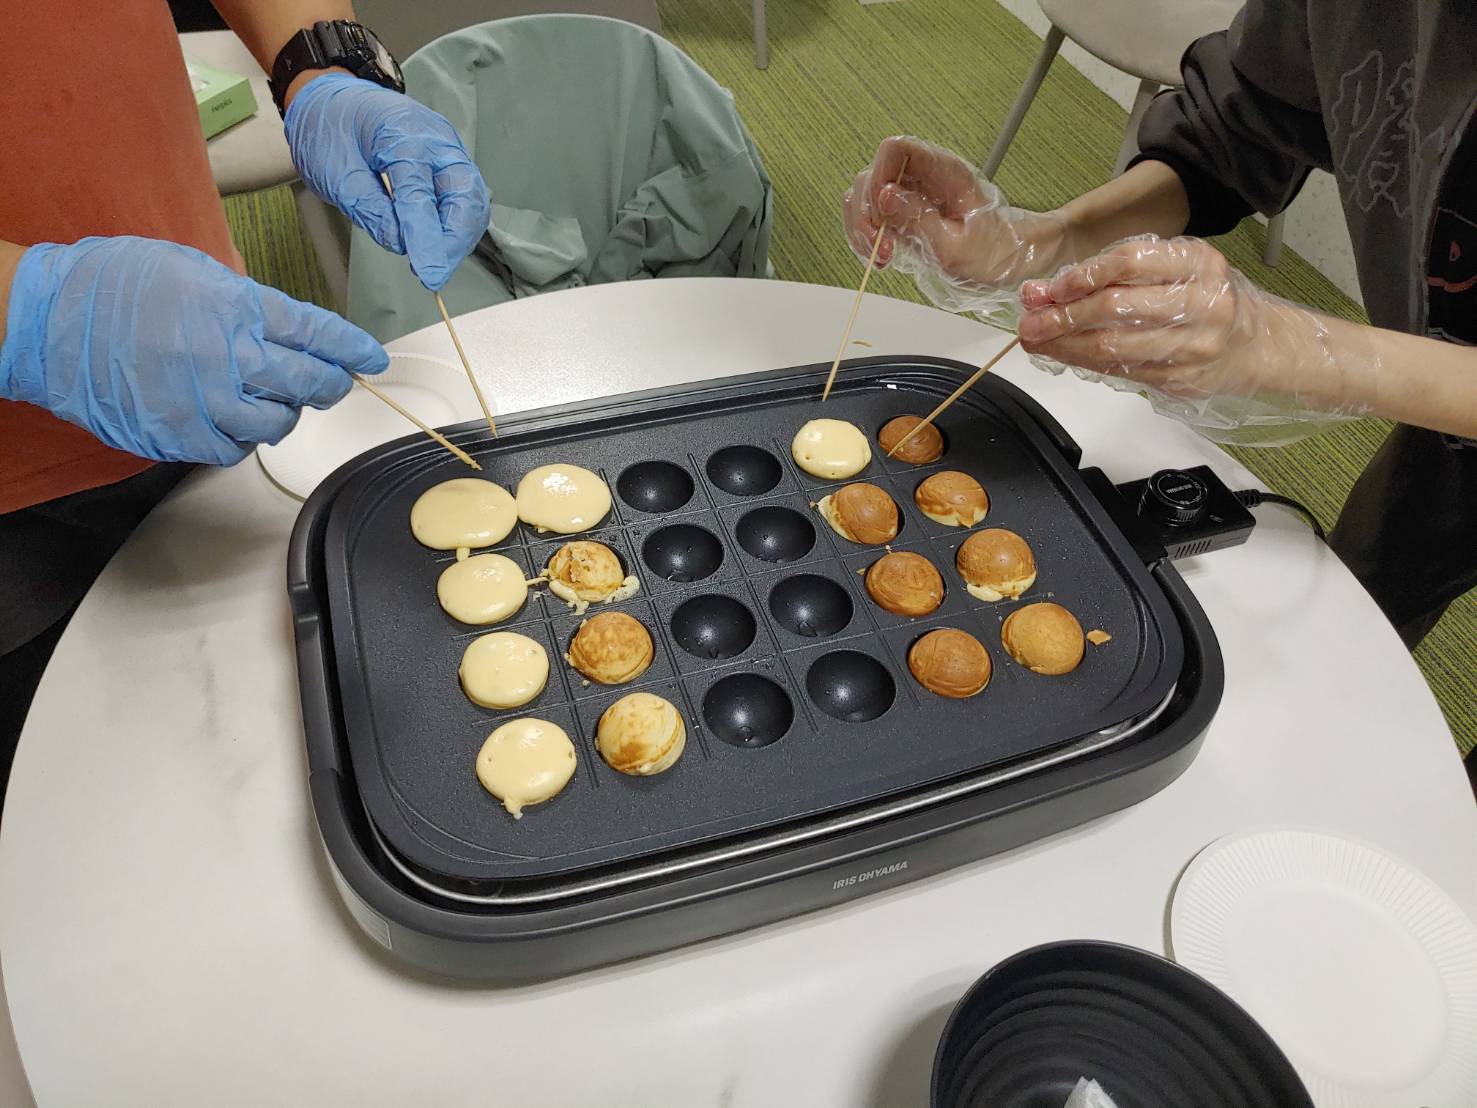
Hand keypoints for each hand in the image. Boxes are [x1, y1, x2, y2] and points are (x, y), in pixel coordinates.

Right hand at [0, 236, 387, 464]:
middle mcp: (226, 357)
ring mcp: (203, 402)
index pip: (316, 333)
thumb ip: (245, 302)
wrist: (45, 322)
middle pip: (307, 382)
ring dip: (283, 412)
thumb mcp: (192, 270)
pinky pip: (233, 447)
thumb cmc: (110, 286)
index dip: (351, 349)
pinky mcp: (179, 435)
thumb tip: (285, 326)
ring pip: (276, 422)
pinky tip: (228, 416)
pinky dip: (240, 435)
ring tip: (267, 396)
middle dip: (330, 384)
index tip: (371, 359)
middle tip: (332, 382)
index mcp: (234, 309)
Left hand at [285, 73, 489, 290]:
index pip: (420, 192)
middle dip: (454, 241)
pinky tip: (436, 245)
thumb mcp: (336, 173)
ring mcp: (447, 149)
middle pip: (464, 196)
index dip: (425, 237)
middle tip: (433, 273)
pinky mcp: (448, 162)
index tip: (427, 273)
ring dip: (458, 237)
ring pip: (471, 200)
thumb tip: (402, 245)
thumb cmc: (328, 131)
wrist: (330, 100)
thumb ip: (371, 209)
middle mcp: (435, 138)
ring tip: (433, 263)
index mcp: (401, 132)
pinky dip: (454, 226)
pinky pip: (463, 198)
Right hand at [841, 136, 1076, 314]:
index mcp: (944, 171)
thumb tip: (884, 197)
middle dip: (866, 214)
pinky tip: (881, 259)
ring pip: (865, 197)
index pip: (895, 149)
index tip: (880, 215)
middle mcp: (924, 177)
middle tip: (880, 247)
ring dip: (862, 229)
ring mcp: (911, 196)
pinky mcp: (904, 216)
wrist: (1010, 261)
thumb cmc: (996, 253)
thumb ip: (918, 220)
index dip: (879, 178)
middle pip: (872, 175)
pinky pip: (872, 218)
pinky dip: (867, 239)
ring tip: (880, 257)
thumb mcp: (957, 247)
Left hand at [1016, 236, 1373, 440]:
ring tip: (1037, 340)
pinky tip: (1064, 355)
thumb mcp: (1169, 270)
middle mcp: (1203, 302)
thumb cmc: (1200, 299)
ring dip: (1065, 346)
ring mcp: (1195, 346)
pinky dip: (1084, 363)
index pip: (1130, 263)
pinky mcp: (1182, 380)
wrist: (1252, 344)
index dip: (1082, 276)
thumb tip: (1042, 291)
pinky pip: (1121, 372)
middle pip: (1117, 308)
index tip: (1049, 288)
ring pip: (1114, 347)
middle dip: (1063, 316)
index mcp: (1198, 263)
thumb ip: (1109, 275)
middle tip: (1030, 321)